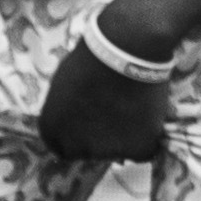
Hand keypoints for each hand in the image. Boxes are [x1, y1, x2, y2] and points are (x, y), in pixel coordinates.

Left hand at [31, 1, 180, 164]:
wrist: (127, 48)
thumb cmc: (92, 58)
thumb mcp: (64, 84)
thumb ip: (67, 108)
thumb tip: (76, 115)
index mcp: (51, 130)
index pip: (62, 146)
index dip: (79, 133)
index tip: (92, 119)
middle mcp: (75, 147)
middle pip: (90, 151)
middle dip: (100, 136)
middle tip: (115, 111)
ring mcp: (106, 151)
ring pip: (119, 152)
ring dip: (125, 137)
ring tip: (134, 107)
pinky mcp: (136, 148)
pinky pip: (144, 150)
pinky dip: (148, 137)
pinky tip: (148, 114)